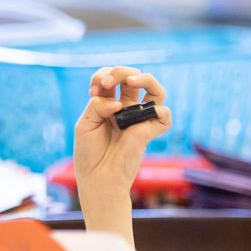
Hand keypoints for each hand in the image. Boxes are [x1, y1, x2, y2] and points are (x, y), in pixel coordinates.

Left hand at [73, 67, 172, 194]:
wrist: (98, 179)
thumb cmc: (89, 153)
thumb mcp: (85, 124)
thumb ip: (98, 106)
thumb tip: (119, 102)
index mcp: (108, 104)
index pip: (111, 78)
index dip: (102, 76)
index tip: (93, 90)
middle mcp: (126, 108)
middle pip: (132, 78)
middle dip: (120, 72)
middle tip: (107, 82)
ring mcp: (139, 119)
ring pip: (155, 90)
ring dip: (145, 78)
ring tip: (131, 81)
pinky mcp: (149, 132)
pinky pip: (164, 116)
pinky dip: (159, 110)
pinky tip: (142, 114)